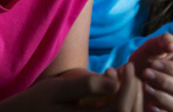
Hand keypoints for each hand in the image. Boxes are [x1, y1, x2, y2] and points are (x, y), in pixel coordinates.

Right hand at [15, 67, 140, 110]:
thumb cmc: (38, 102)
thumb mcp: (59, 89)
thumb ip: (87, 86)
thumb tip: (114, 81)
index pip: (121, 110)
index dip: (129, 87)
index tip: (127, 65)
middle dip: (134, 92)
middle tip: (128, 70)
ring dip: (130, 99)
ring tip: (123, 78)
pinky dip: (121, 105)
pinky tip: (114, 90)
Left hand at [128, 34, 172, 111]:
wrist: (131, 77)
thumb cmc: (145, 59)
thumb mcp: (151, 47)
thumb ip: (162, 41)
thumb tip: (172, 45)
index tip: (154, 64)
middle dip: (165, 82)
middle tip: (146, 74)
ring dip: (163, 96)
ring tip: (145, 86)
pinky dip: (161, 111)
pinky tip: (149, 104)